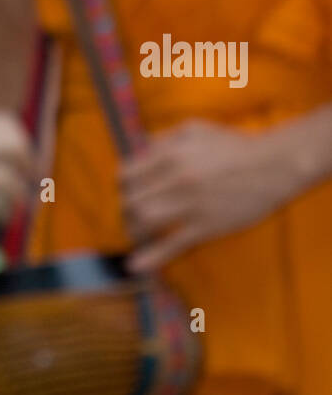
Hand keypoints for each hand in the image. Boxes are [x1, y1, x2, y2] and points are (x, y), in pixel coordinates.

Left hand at [120, 120, 291, 272]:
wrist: (272, 166)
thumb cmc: (233, 146)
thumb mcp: (193, 129)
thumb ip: (163, 139)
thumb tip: (139, 148)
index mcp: (170, 154)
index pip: (127, 175)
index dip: (121, 186)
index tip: (126, 192)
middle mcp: (175, 179)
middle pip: (132, 201)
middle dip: (125, 211)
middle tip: (130, 216)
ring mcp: (190, 204)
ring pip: (144, 222)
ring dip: (134, 231)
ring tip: (136, 235)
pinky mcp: (206, 227)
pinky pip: (172, 245)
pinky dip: (151, 257)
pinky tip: (136, 265)